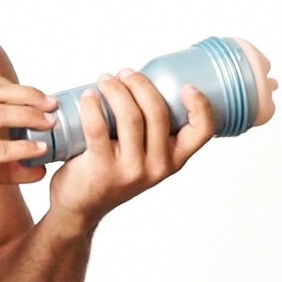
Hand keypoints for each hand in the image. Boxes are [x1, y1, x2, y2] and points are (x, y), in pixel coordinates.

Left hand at [48, 68, 214, 229]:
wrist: (79, 207)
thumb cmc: (110, 174)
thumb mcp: (142, 158)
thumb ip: (149, 132)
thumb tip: (140, 84)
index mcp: (173, 160)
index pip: (201, 132)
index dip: (200, 105)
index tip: (186, 85)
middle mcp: (157, 166)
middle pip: (157, 113)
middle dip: (140, 84)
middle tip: (124, 73)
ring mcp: (131, 169)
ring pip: (130, 117)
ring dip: (117, 90)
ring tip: (105, 80)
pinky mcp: (102, 169)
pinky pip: (98, 128)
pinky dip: (92, 106)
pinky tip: (89, 96)